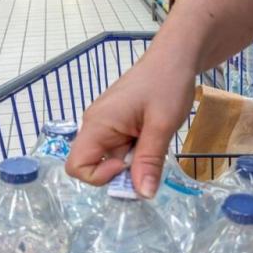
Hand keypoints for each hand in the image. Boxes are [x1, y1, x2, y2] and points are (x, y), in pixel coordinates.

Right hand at [65, 51, 195, 197]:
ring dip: (134, 161)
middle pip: (95, 165)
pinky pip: (122, 148)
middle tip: (151, 158)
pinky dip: (138, 151)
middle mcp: (95, 125)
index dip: (100, 177)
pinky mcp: (119, 124)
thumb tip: (143, 195)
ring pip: (112, 159)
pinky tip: (154, 138)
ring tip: (156, 142)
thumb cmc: (167, 84)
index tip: (128, 166)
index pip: (76, 166)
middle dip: (123, 172)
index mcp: (97, 124)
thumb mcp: (162, 125)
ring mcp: (107, 125)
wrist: (175, 58)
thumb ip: (150, 160)